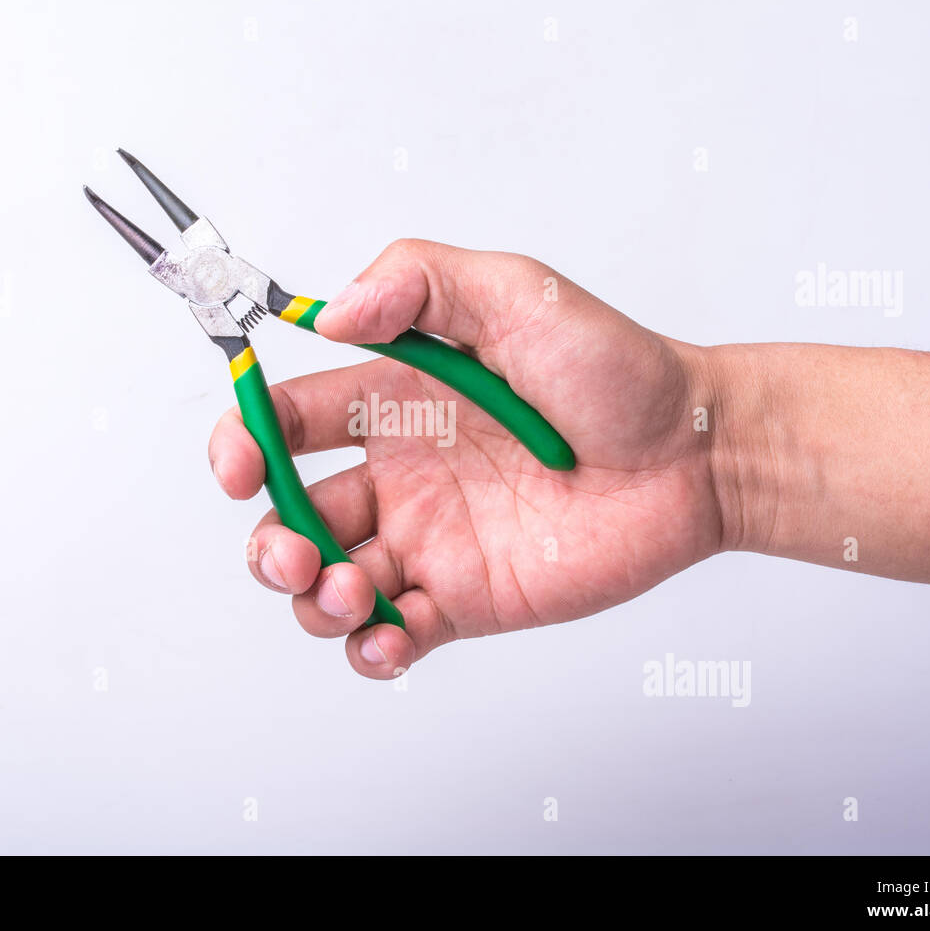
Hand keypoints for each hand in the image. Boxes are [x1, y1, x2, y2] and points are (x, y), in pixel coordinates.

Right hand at [208, 240, 723, 678]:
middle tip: (298, 553)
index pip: (287, 423)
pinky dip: (370, 649)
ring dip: (313, 602)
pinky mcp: (466, 600)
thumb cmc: (614, 368)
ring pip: (328, 586)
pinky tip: (392, 635)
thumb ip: (419, 280)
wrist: (693, 454)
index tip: (236, 462)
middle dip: (270, 545)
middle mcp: (401, 475)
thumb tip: (331, 313)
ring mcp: (430, 542)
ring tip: (355, 591)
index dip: (242, 441)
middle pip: (290, 517)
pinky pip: (393, 637)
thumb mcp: (515, 292)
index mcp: (395, 402)